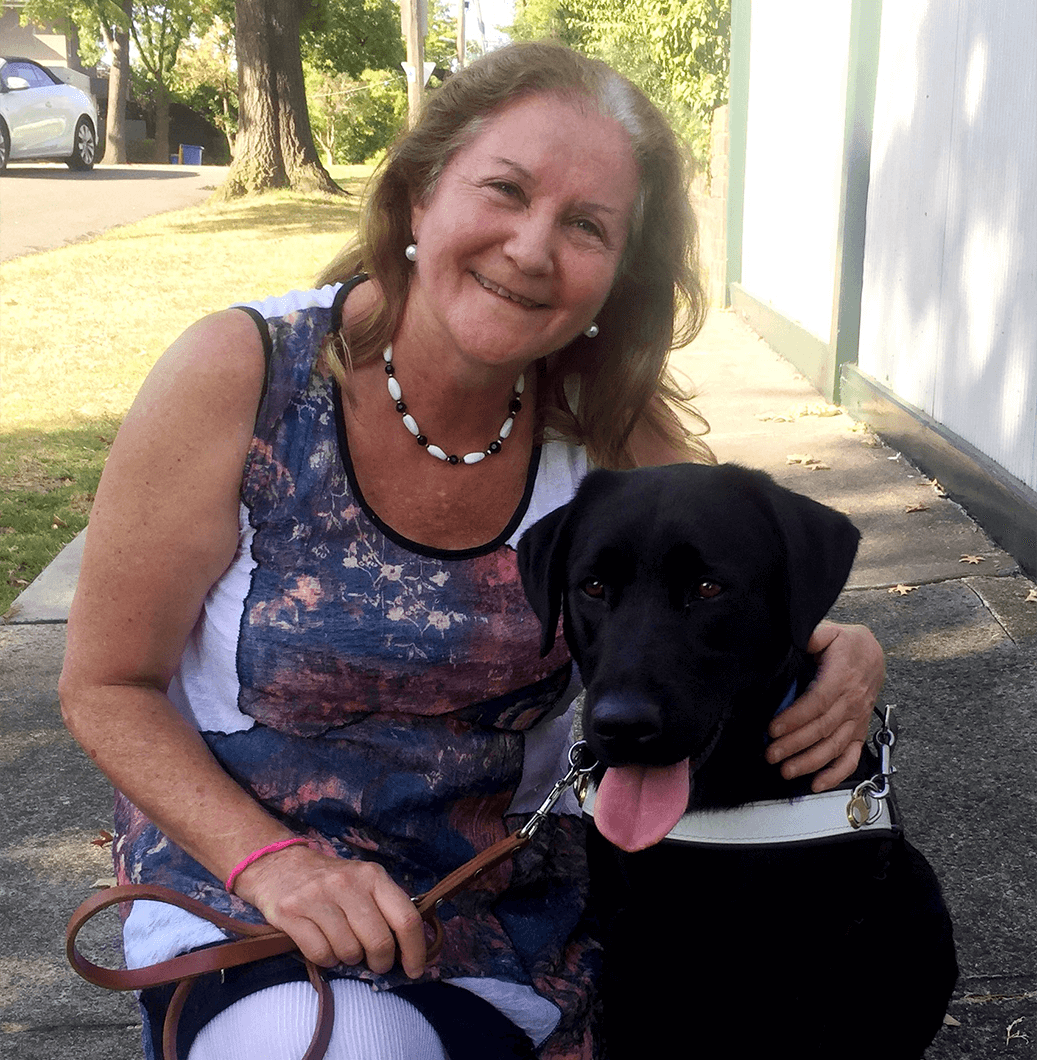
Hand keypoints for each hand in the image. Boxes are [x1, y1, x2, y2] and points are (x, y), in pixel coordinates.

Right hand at [233, 844, 427, 978]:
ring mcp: (317, 896)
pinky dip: (327, 959)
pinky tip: (325, 947)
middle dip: (380, 962)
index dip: (415, 950)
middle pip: (379, 941)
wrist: (280, 865)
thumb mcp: (364, 881)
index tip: (414, 970)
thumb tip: (412, 949)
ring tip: (344, 945)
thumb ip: (387, 907)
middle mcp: (347, 883)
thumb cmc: (332, 882)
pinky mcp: (291, 912)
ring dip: (349, 959)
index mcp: (373, 876)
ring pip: (349, 951)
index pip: (406, 918)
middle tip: (375, 962)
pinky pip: (320, 954)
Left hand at [765, 622, 883, 791]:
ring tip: (787, 770)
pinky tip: (818, 783)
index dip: (795, 718)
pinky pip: (851, 757)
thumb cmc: (847, 644)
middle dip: (795, 744)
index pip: (817, 703)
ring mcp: (857, 720)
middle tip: (771, 754)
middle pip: (822, 728)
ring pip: (834, 746)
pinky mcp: (859, 731)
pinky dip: (836, 773)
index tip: (773, 728)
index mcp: (842, 678)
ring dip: (811, 762)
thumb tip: (797, 638)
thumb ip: (812, 636)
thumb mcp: (829, 632)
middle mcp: (852, 702)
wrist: (873, 654)